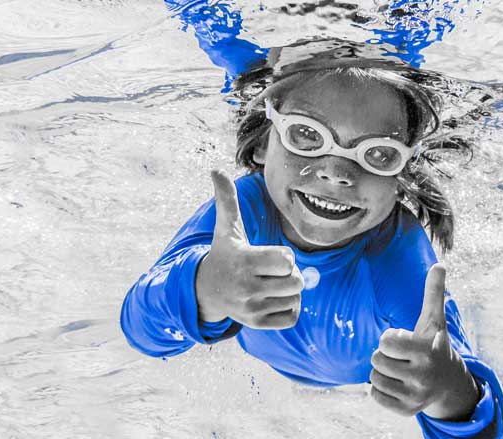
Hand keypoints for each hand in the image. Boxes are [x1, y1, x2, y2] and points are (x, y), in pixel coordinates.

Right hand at [194, 170, 303, 328]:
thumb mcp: (226, 229)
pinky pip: (291, 317)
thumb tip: (215, 169)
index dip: (284, 256)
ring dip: (290, 291)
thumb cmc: (224, 255)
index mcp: (245, 261)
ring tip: (272, 284)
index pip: (288, 260)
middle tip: (275, 272)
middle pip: (298, 281)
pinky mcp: (257, 324)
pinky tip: (275, 299)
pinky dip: (290, 309)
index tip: (270, 256)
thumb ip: (226, 200)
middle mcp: (247, 287)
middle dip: (292, 274)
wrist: (204, 291)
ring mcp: (252, 309)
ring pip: (296, 299)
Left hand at [370, 263, 479, 419]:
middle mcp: (422, 376)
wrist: (449, 382)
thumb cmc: (434, 344)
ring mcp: (415, 396)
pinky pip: (375, 396)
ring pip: (374, 378)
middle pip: (376, 360)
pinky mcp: (407, 410)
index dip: (389, 337)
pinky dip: (379, 389)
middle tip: (398, 356)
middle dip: (383, 354)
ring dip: (380, 371)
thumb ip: (434, 293)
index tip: (402, 340)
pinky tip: (395, 383)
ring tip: (397, 369)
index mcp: (426, 351)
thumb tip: (440, 264)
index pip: (385, 341)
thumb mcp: (435, 320)